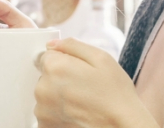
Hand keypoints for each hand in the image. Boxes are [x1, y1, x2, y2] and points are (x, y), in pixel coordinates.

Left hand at [34, 38, 159, 127]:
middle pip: (45, 76)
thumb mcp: (101, 59)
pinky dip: (58, 113)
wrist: (122, 127)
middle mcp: (43, 88)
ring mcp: (42, 110)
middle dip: (60, 79)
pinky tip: (76, 114)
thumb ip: (72, 46)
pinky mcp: (45, 126)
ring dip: (58, 98)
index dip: (63, 62)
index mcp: (55, 67)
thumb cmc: (115, 95)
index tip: (77, 71)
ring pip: (46, 95)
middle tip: (83, 88)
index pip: (46, 56)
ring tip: (81, 103)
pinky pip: (48, 113)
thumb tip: (52, 44)